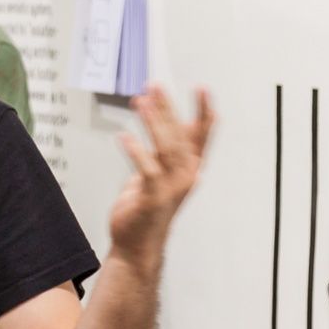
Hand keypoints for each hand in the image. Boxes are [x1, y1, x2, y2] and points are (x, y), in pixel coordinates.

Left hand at [109, 86, 213, 269]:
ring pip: (165, 148)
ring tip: (140, 101)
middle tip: (156, 85)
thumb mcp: (160, 173)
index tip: (203, 89)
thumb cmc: (148, 207)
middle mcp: (185, 176)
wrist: (137, 244)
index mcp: (189, 169)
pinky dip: (136, 151)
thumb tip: (167, 121)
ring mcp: (170, 187)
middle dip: (168, 108)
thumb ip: (166, 150)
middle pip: (180, 135)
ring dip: (153, 123)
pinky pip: (146, 169)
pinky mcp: (152, 197)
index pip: (201, 136)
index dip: (204, 113)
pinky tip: (124, 136)